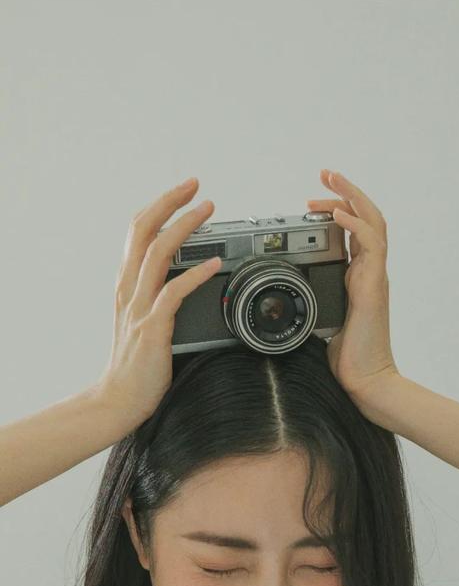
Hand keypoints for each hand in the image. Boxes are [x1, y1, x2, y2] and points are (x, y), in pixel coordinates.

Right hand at [95, 178, 222, 429]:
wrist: (118, 399)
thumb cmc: (137, 364)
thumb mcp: (142, 319)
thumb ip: (156, 295)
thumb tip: (183, 275)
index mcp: (127, 284)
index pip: (138, 232)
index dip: (160, 206)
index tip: (184, 191)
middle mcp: (129, 289)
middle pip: (144, 231)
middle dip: (170, 202)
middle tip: (196, 185)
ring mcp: (139, 307)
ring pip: (158, 254)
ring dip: (184, 227)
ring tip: (208, 211)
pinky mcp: (153, 328)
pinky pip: (173, 293)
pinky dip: (195, 274)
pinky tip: (215, 263)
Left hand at [306, 170, 400, 403]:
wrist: (367, 381)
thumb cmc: (346, 357)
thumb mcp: (319, 320)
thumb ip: (309, 301)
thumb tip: (282, 297)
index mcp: (358, 276)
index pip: (354, 230)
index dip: (338, 210)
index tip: (314, 202)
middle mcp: (370, 272)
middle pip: (367, 217)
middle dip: (346, 192)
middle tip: (325, 173)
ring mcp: (375, 276)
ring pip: (373, 222)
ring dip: (351, 197)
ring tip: (330, 180)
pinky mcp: (374, 286)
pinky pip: (370, 245)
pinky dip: (354, 225)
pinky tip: (337, 215)